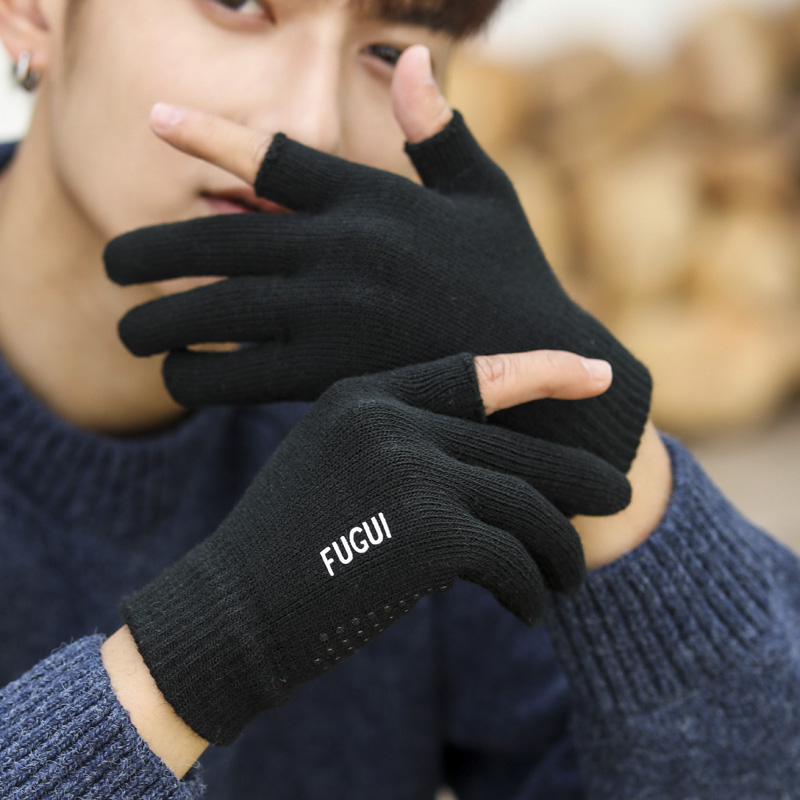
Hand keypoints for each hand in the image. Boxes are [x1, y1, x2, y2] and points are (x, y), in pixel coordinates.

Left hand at [104, 46, 649, 474]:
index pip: (272, 156)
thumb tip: (412, 56)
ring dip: (156, 320)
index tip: (156, 120)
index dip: (208, 135)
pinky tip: (178, 374)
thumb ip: (439, 131)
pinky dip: (198, 376)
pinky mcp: (330, 375)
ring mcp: (330, 315)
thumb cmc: (511, 276)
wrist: (540, 365)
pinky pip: (240, 376)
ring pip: (211, 311)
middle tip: (112, 259)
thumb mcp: (486, 193)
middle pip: (213, 239)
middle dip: (148, 248)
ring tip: (127, 325)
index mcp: (370, 198)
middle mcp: (338, 251)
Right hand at [117, 349, 627, 746]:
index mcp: (364, 395)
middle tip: (620, 497)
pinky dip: (530, 591)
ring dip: (558, 551)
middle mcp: (391, 420)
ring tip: (566, 579)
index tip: (600, 374)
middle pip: (519, 449)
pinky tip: (529, 611)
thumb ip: (402, 445)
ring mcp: (411, 472)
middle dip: (579, 480)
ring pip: (527, 506)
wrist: (232, 609)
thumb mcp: (331, 464)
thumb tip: (493, 467)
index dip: (545, 370)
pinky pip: (512, 559)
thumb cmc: (285, 545)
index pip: (476, 371)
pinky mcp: (428, 534)